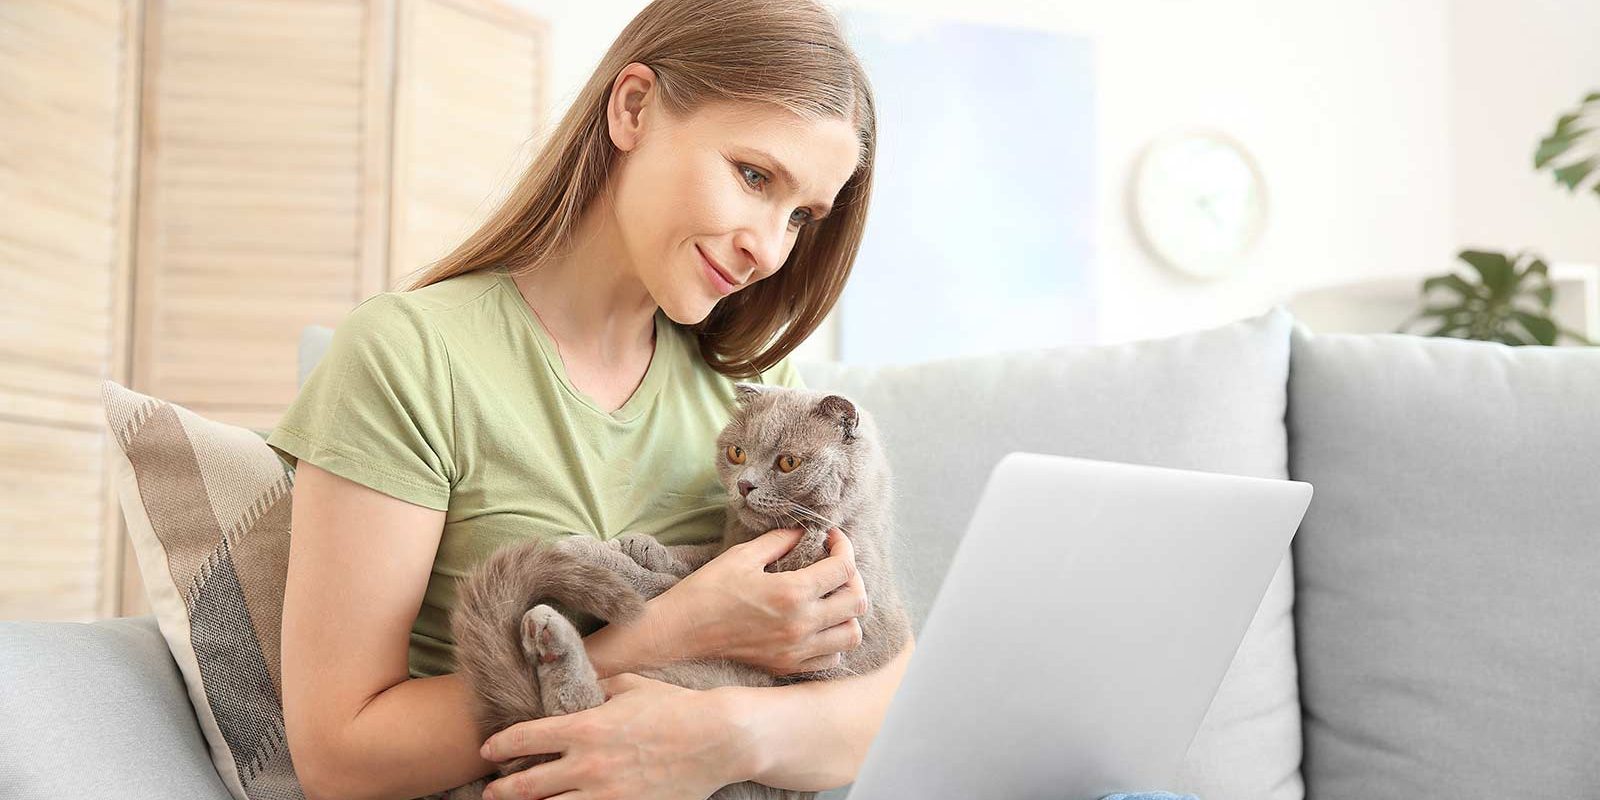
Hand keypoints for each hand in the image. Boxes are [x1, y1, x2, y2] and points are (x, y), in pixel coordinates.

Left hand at [478, 673, 744, 799]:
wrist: (718, 738)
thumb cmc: (676, 707)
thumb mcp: (631, 686)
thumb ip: (597, 686)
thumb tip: (578, 685)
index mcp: (585, 728)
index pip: (525, 738)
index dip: (499, 746)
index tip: (488, 750)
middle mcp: (588, 765)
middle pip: (527, 785)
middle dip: (501, 790)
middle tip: (490, 791)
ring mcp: (606, 795)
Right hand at [655, 526, 867, 675]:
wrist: (679, 634)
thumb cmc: (706, 591)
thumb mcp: (742, 556)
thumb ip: (780, 541)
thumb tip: (804, 531)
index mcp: (792, 593)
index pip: (843, 568)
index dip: (844, 547)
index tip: (832, 538)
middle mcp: (801, 625)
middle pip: (857, 602)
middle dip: (852, 577)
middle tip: (835, 565)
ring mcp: (796, 650)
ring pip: (851, 634)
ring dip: (848, 613)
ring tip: (830, 598)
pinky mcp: (787, 666)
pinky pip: (832, 657)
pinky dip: (833, 640)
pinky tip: (817, 624)